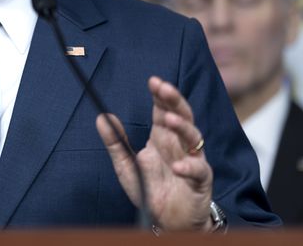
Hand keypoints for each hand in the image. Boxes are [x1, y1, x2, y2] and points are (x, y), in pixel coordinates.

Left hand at [96, 76, 212, 230]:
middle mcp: (179, 145)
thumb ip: (115, 142)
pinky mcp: (200, 181)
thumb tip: (102, 116)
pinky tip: (178, 166)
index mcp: (162, 138)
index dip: (160, 96)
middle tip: (164, 88)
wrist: (167, 222)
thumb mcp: (126, 165)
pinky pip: (199, 170)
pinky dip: (189, 166)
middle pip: (181, 116)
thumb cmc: (149, 190)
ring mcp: (192, 161)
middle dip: (174, 101)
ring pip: (194, 138)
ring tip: (168, 119)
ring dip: (182, 127)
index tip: (153, 81)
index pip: (163, 110)